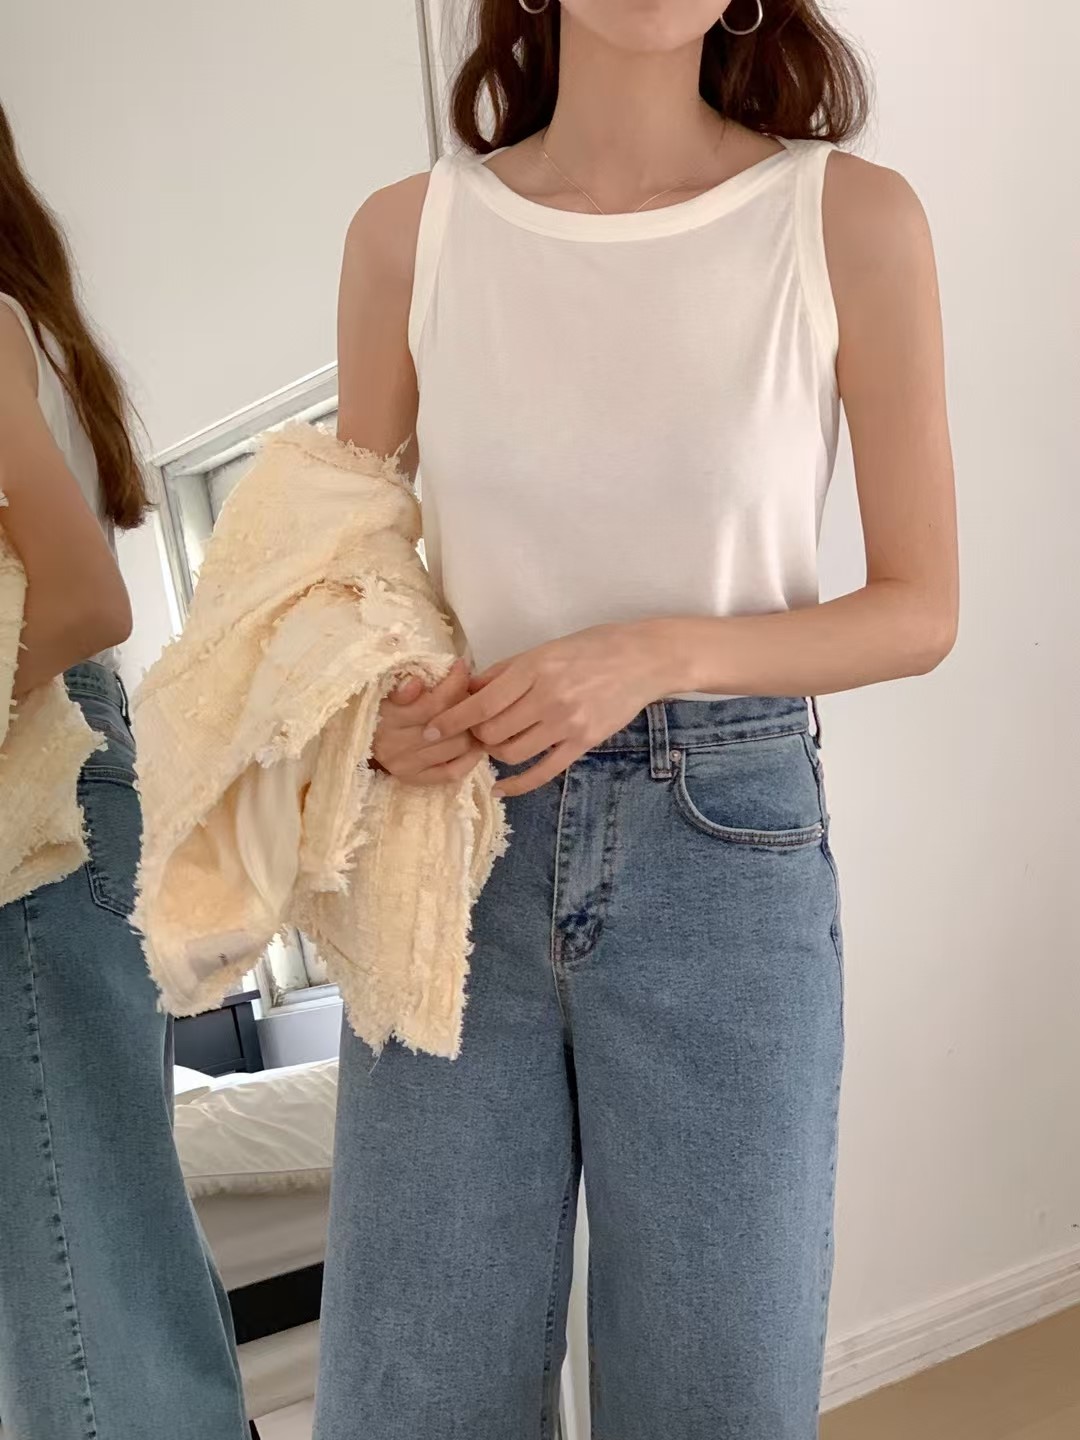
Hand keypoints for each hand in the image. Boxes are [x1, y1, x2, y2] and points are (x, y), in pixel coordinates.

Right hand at [372, 659, 487, 785]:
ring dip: (470, 730)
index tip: (462, 669)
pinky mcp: (415, 780)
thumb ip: (401, 686)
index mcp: (388, 718)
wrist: (362, 739)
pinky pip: (453, 772)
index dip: (455, 683)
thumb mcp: (385, 689)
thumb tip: (417, 683)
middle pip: (450, 725)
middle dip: (466, 707)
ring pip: (457, 747)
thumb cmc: (381, 707)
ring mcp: (406, 765)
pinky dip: (469, 758)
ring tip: (470, 718)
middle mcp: (396, 745)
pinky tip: (473, 745)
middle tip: (469, 696)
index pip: (434, 703)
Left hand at [420, 624, 668, 797]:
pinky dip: (518, 784)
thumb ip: (506, 672)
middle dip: (475, 736)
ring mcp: (567, 724)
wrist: (642, 660)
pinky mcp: (583, 743)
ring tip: (496, 744)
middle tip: (473, 732)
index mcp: (533, 669)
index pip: (481, 704)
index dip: (451, 720)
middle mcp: (548, 698)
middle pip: (492, 733)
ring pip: (512, 753)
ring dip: (495, 753)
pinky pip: (543, 771)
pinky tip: (502, 787)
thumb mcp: (544, 649)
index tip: (429, 730)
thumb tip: (468, 689)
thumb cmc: (591, 648)